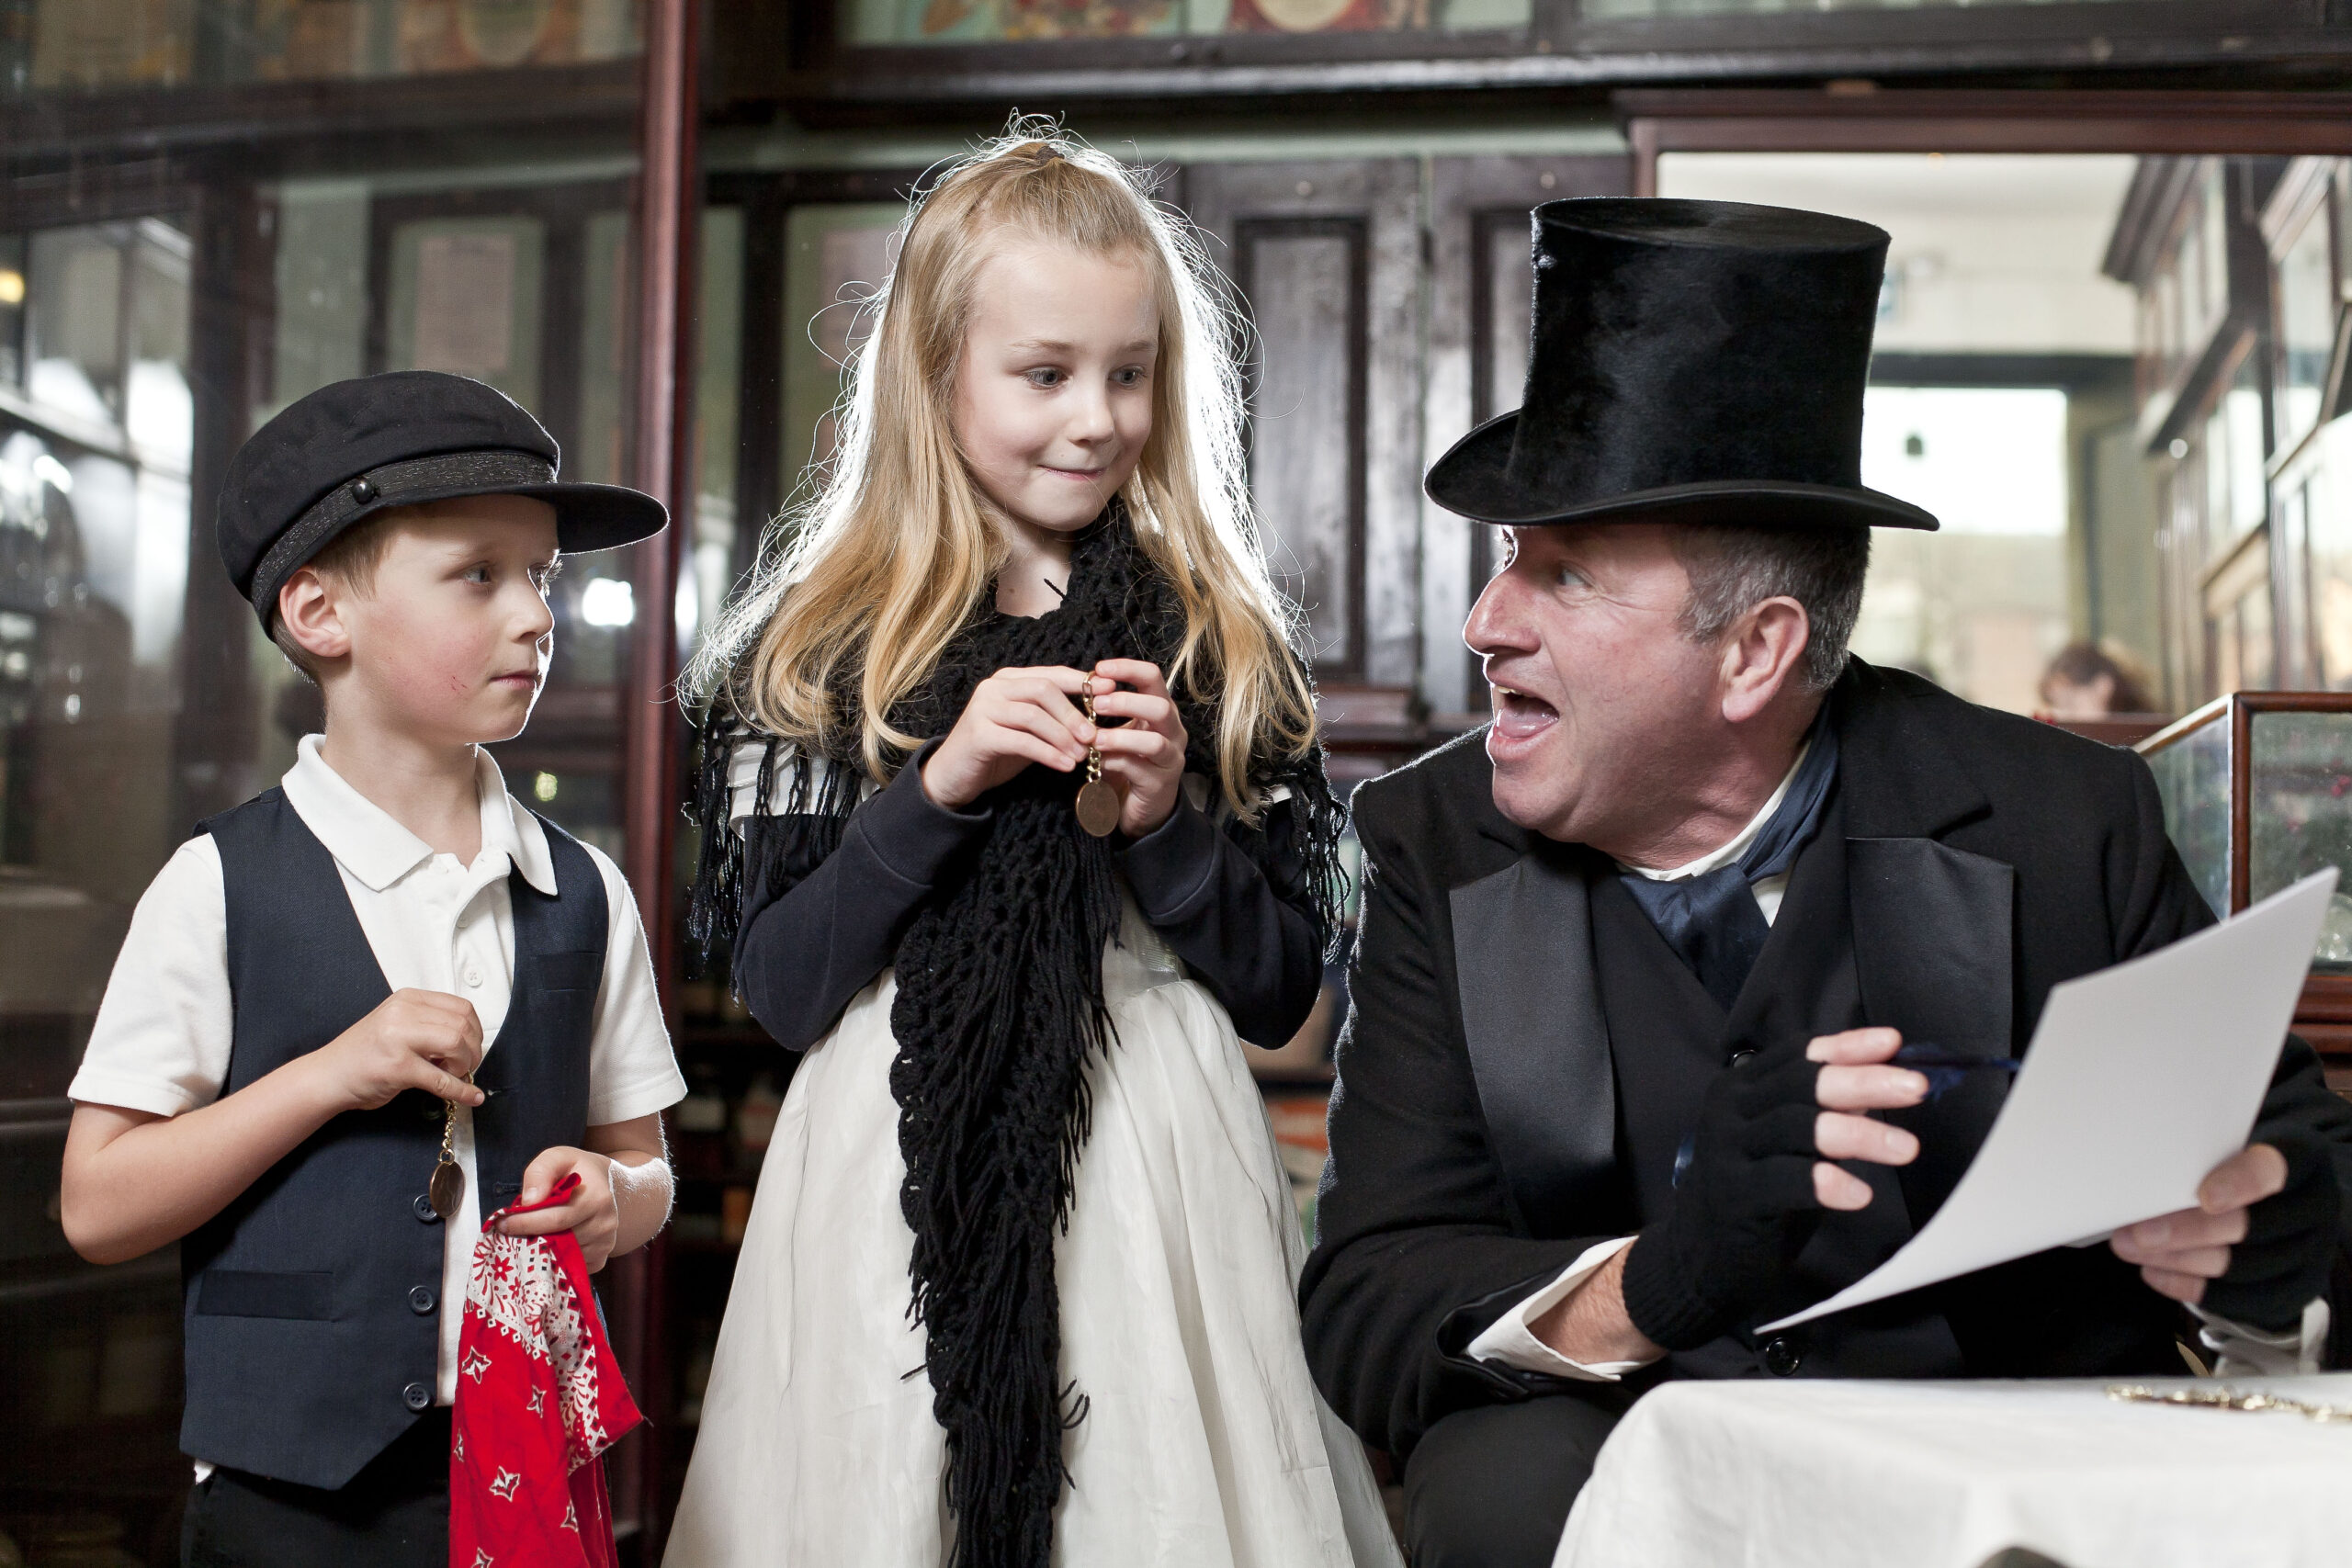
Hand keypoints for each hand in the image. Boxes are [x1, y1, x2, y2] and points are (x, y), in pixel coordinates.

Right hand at [307, 988, 484, 1112]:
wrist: (328, 1076)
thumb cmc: (364, 1053)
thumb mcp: (398, 1025)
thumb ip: (429, 1025)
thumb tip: (469, 1041)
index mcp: (408, 999)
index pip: (461, 1007)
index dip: (475, 1030)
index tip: (472, 1046)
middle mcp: (403, 1012)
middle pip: (462, 1026)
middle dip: (473, 1050)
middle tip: (465, 1066)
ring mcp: (399, 1039)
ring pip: (456, 1045)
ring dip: (464, 1066)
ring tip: (453, 1075)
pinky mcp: (397, 1067)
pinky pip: (441, 1079)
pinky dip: (461, 1091)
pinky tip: (470, 1097)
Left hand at [499, 1146, 621, 1270]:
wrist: (609, 1185)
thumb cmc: (578, 1170)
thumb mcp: (558, 1158)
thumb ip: (540, 1173)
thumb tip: (529, 1201)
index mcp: (597, 1198)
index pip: (556, 1218)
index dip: (525, 1222)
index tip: (502, 1222)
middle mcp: (605, 1224)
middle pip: (558, 1240)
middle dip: (528, 1236)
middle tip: (506, 1231)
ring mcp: (604, 1244)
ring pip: (562, 1255)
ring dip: (540, 1248)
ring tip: (529, 1233)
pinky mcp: (600, 1259)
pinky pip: (570, 1266)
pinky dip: (554, 1258)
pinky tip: (548, 1242)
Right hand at [920, 665, 1093, 809]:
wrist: (953, 776)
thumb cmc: (996, 752)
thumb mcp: (1028, 730)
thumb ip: (1052, 718)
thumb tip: (1095, 716)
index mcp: (1008, 680)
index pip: (1050, 674)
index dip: (1082, 681)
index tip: (1111, 690)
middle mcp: (994, 687)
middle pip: (1043, 690)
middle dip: (1073, 713)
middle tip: (1094, 736)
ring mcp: (983, 708)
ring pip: (1034, 715)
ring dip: (1063, 736)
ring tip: (1082, 755)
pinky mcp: (978, 734)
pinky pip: (1022, 741)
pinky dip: (1048, 753)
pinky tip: (1065, 766)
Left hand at [1086, 659, 1187, 836]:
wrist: (1140, 806)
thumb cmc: (1127, 762)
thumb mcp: (1119, 731)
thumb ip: (1107, 710)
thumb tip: (1084, 684)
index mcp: (1162, 711)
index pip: (1153, 677)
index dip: (1128, 669)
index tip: (1099, 669)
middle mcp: (1173, 732)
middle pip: (1160, 707)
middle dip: (1126, 703)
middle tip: (1096, 705)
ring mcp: (1170, 759)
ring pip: (1154, 742)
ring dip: (1119, 737)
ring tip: (1094, 738)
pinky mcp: (1160, 784)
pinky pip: (1139, 769)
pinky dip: (1115, 762)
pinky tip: (1097, 761)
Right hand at [1618, 1026, 1927, 1349]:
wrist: (1701, 1253)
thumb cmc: (1755, 1192)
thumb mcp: (1788, 1144)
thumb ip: (1823, 1112)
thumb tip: (1879, 1087)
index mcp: (1741, 1089)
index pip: (1796, 1055)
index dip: (1845, 1046)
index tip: (1892, 1043)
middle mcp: (1728, 1110)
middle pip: (1799, 1083)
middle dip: (1862, 1082)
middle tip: (1914, 1089)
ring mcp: (1725, 1150)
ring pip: (1794, 1125)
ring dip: (1857, 1135)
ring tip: (1906, 1148)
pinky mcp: (1732, 1194)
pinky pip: (1783, 1180)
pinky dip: (1824, 1183)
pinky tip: (1858, 1194)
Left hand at [2111, 1131, 2339, 1329]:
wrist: (2278, 1199)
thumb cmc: (2237, 1165)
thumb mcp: (2228, 1144)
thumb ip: (2199, 1154)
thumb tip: (2140, 1171)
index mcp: (2301, 1160)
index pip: (2275, 1170)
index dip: (2241, 1184)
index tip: (2204, 1197)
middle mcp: (2311, 1209)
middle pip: (2252, 1227)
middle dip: (2188, 1232)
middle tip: (2137, 1233)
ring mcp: (2306, 1254)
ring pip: (2240, 1266)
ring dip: (2179, 1260)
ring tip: (2131, 1248)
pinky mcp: (2290, 1290)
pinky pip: (2239, 1298)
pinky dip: (2190, 1285)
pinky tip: (2154, 1271)